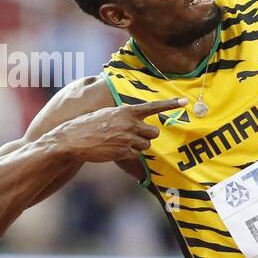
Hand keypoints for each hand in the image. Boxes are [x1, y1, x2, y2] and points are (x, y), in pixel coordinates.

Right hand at [48, 97, 186, 162]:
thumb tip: (135, 119)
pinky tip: (115, 150)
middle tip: (134, 135)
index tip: (184, 102)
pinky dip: (129, 154)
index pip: (153, 107)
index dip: (170, 105)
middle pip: (154, 132)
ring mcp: (128, 139)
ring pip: (146, 145)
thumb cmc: (87, 125)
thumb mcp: (107, 113)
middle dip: (147, 135)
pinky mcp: (124, 152)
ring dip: (138, 145)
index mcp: (126, 111)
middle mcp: (130, 124)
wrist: (73, 140)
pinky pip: (136, 155)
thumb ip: (123, 116)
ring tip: (120, 142)